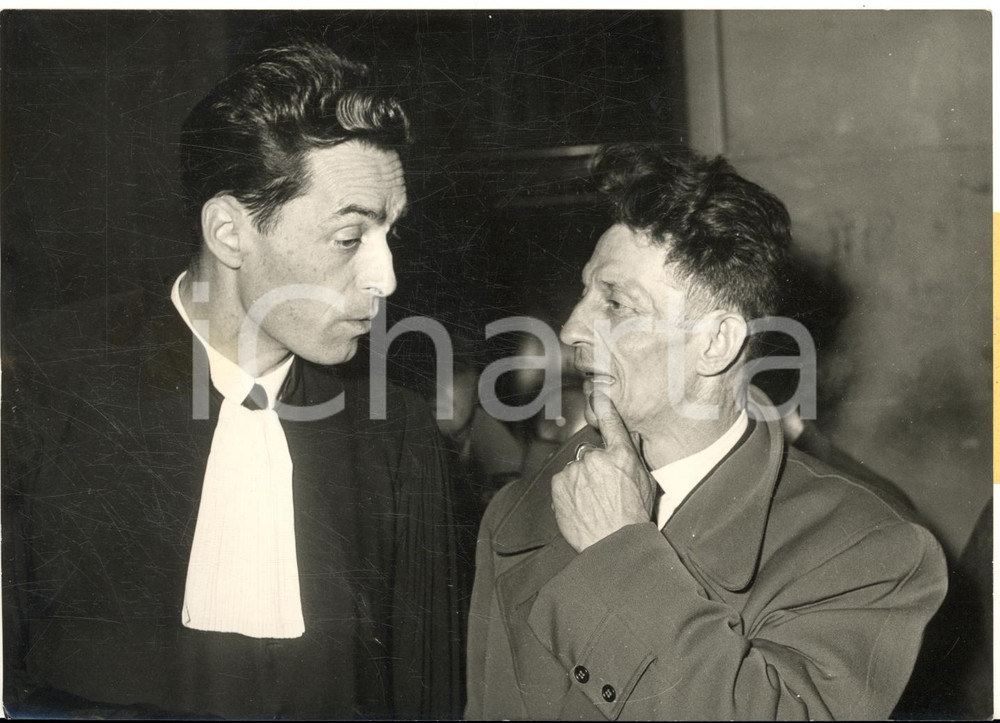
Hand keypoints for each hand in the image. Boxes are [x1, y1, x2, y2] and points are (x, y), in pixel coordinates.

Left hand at [551, 390, 656, 552]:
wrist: (613, 545)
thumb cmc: (633, 516)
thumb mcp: (645, 483)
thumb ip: (634, 456)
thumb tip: (628, 437)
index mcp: (620, 455)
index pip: (611, 423)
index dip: (604, 406)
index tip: (598, 394)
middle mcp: (595, 458)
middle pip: (591, 453)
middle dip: (595, 466)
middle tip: (605, 490)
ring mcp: (574, 470)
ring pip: (575, 468)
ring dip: (580, 479)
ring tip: (593, 502)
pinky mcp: (558, 484)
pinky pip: (563, 480)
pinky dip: (569, 490)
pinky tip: (581, 505)